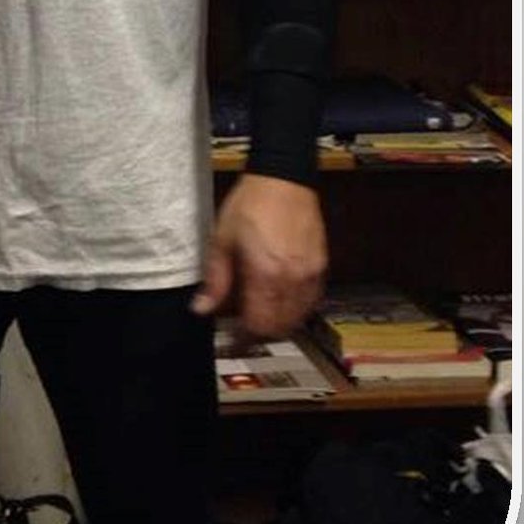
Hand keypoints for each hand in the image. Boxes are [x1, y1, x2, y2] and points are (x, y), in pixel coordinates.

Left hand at [192, 173, 325, 338]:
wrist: (284, 179)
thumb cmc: (250, 205)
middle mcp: (293, 280)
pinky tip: (278, 302)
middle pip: (280, 327)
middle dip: (260, 334)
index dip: (244, 340)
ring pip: (298, 318)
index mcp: (266, 274)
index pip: (259, 324)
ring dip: (278, 325)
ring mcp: (311, 275)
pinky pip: (310, 302)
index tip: (231, 344)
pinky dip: (294, 310)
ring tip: (258, 317)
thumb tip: (201, 309)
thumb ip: (215, 280)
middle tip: (241, 331)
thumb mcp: (222, 240)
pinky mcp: (322, 267)